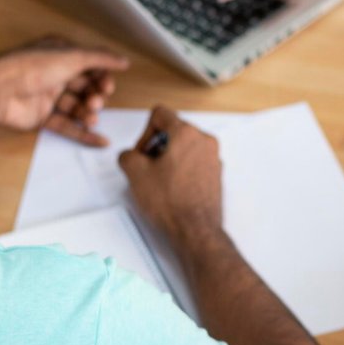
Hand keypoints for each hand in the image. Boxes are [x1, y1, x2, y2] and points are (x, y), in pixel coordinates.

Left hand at [0, 40, 128, 144]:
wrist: (0, 90)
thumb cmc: (32, 67)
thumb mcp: (73, 57)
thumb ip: (101, 58)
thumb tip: (124, 61)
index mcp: (59, 54)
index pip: (89, 65)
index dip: (101, 76)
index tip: (108, 86)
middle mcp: (54, 73)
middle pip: (84, 87)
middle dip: (94, 95)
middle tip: (97, 101)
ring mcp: (47, 96)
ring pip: (76, 107)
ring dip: (88, 113)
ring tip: (91, 117)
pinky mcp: (41, 117)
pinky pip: (66, 126)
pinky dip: (83, 133)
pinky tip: (100, 140)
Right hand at [118, 107, 223, 251]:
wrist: (195, 230)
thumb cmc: (172, 202)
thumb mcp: (136, 173)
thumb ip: (127, 155)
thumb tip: (130, 156)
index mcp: (187, 134)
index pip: (160, 114)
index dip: (144, 132)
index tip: (143, 152)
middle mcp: (205, 141)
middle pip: (173, 131)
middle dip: (156, 146)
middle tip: (147, 167)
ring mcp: (213, 158)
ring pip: (184, 147)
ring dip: (168, 158)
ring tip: (159, 180)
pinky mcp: (215, 174)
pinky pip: (194, 162)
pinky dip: (181, 169)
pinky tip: (172, 189)